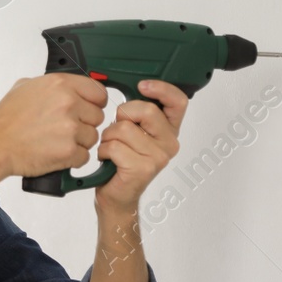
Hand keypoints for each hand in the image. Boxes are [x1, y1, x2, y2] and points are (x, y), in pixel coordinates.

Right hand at [0, 73, 108, 177]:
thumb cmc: (7, 119)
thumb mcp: (25, 87)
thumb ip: (50, 85)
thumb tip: (66, 86)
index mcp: (61, 85)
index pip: (99, 92)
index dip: (95, 102)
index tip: (89, 108)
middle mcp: (68, 103)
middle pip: (98, 116)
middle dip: (85, 123)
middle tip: (66, 128)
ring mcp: (70, 128)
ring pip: (93, 137)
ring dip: (80, 142)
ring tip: (58, 141)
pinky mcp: (69, 151)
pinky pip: (84, 156)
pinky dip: (73, 158)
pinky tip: (57, 153)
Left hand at [94, 79, 187, 212]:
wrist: (117, 196)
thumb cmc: (122, 162)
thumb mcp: (133, 131)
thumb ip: (137, 112)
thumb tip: (127, 86)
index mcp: (169, 130)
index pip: (178, 101)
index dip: (162, 89)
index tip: (143, 85)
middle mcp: (170, 143)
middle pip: (146, 110)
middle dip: (123, 116)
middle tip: (119, 131)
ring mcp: (159, 157)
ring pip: (124, 129)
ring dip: (108, 137)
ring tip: (111, 149)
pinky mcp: (144, 168)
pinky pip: (115, 146)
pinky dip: (104, 151)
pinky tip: (108, 160)